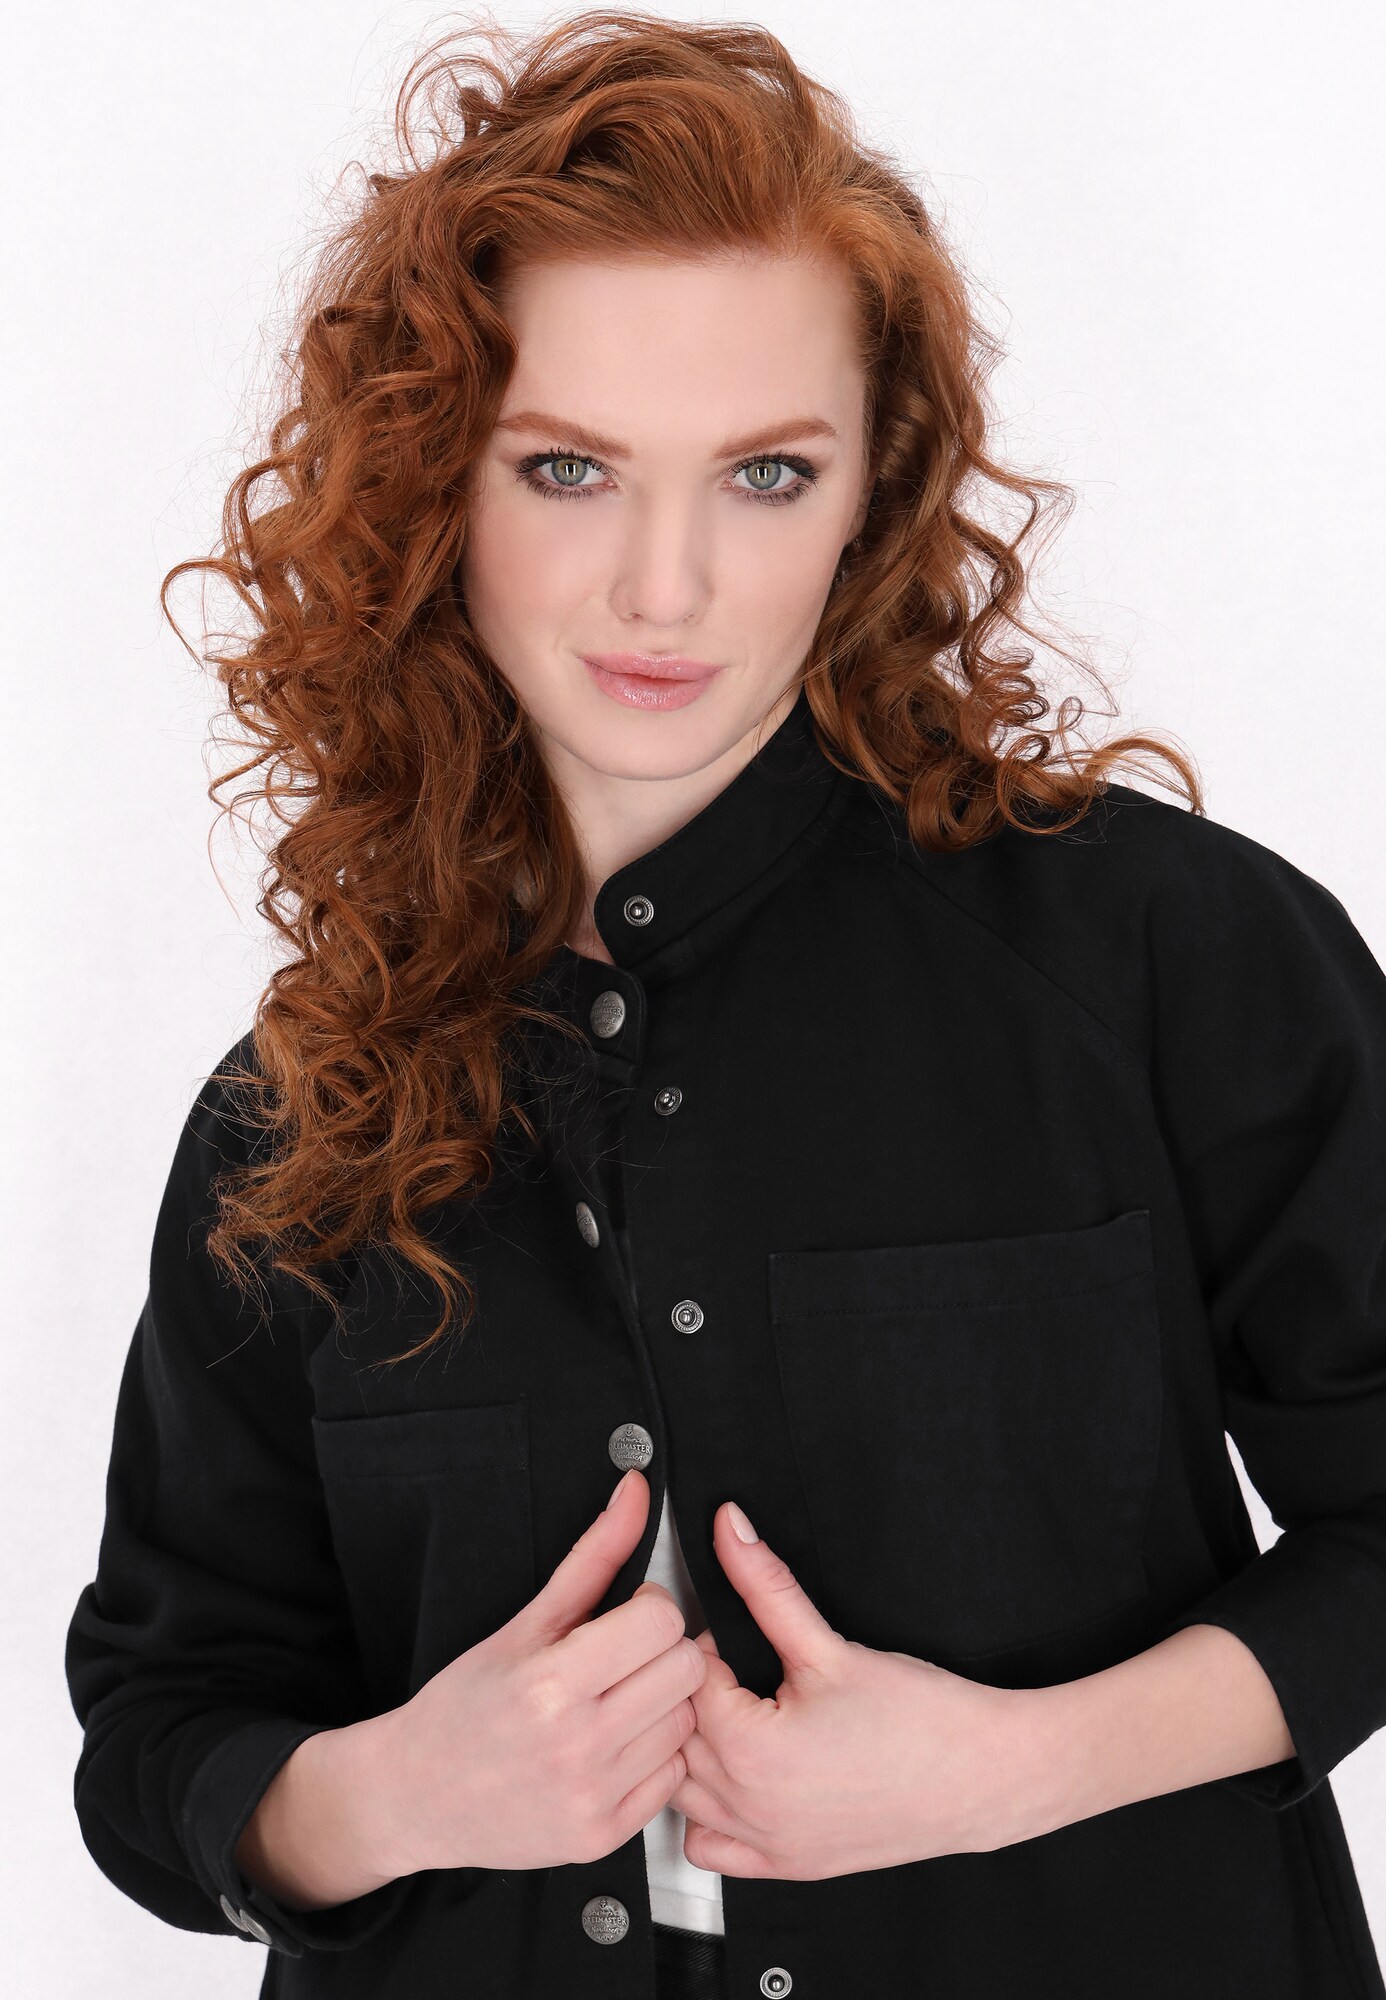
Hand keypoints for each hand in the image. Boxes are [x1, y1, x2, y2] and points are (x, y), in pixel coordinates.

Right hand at [383, 1468, 703, 1874]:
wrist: (415, 1794)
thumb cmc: (465, 1704)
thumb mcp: (524, 1622)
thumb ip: (593, 1554)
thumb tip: (635, 1490)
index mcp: (551, 1683)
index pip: (662, 1621)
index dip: (649, 1608)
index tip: (624, 1616)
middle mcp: (576, 1745)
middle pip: (686, 1669)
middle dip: (663, 1651)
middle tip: (623, 1657)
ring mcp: (592, 1797)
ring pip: (687, 1723)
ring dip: (663, 1704)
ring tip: (616, 1702)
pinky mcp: (603, 1836)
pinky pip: (675, 1778)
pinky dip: (655, 1756)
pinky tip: (616, 1745)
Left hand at [670, 1501, 1029, 1878]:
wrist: (983, 1775)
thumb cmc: (920, 1718)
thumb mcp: (830, 1644)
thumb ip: (766, 1584)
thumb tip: (729, 1528)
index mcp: (750, 1751)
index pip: (684, 1682)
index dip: (704, 1646)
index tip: (733, 1635)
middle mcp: (748, 1807)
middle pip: (674, 1736)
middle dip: (695, 1693)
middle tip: (737, 1668)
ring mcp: (766, 1844)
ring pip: (681, 1793)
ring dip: (694, 1751)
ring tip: (737, 1716)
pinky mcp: (789, 1865)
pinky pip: (710, 1848)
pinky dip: (709, 1814)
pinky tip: (740, 1778)